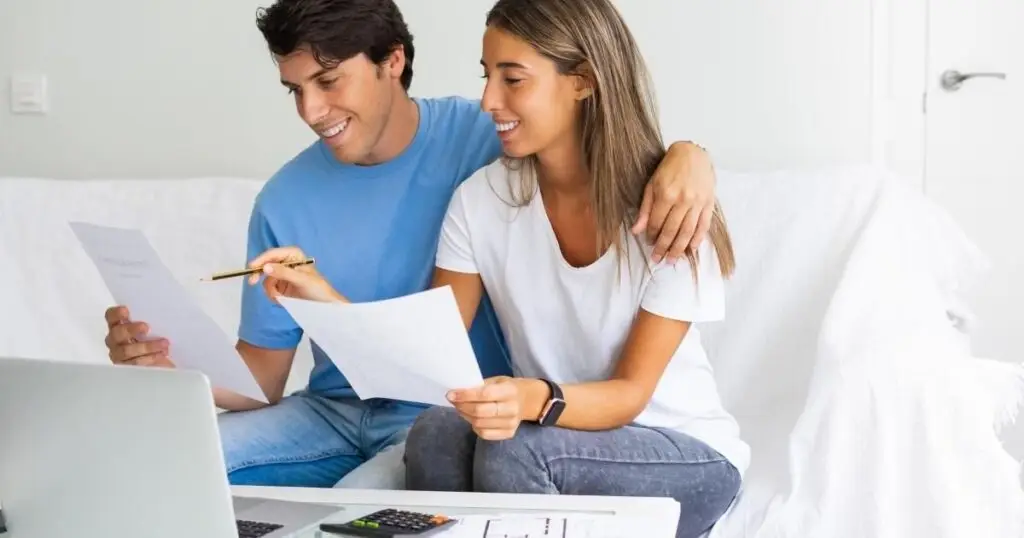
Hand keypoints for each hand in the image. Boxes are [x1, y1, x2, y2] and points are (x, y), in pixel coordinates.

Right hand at [103, 306, 173, 367]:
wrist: (167, 365)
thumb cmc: (159, 343)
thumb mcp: (157, 329)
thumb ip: (152, 321)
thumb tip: (160, 311)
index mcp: (120, 327)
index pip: (111, 317)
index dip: (116, 313)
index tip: (126, 311)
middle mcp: (116, 341)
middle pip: (116, 333)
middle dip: (131, 329)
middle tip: (146, 327)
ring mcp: (119, 356)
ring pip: (125, 350)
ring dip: (146, 346)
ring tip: (164, 344)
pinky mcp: (127, 370)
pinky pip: (135, 363)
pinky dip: (150, 358)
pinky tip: (161, 354)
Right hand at [247, 247, 345, 303]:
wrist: (325, 304)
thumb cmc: (318, 288)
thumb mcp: (301, 279)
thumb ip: (283, 273)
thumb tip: (265, 267)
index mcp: (293, 255)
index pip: (272, 254)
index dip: (261, 260)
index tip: (252, 267)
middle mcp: (286, 263)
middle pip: (265, 265)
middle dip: (260, 275)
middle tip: (252, 282)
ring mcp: (283, 275)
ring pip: (266, 279)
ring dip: (270, 289)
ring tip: (280, 297)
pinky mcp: (282, 287)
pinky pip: (270, 289)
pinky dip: (273, 295)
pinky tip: (281, 299)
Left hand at [447, 376, 526, 440]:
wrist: (526, 400)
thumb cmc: (506, 388)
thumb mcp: (496, 381)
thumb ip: (479, 386)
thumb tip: (457, 393)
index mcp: (510, 391)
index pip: (485, 394)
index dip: (466, 395)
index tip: (451, 394)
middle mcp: (512, 408)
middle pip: (480, 412)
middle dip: (462, 406)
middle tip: (453, 401)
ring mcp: (511, 423)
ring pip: (480, 424)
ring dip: (465, 416)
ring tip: (461, 409)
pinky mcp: (509, 433)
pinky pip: (485, 434)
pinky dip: (474, 427)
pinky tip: (472, 419)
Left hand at [632, 141, 716, 262]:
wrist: (693, 154)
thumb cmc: (669, 168)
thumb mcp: (651, 185)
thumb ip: (645, 209)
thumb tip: (637, 230)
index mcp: (666, 195)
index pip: (657, 223)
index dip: (652, 236)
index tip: (649, 243)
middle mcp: (683, 200)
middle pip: (672, 231)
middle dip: (663, 248)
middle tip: (657, 259)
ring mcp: (697, 202)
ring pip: (688, 232)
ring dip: (679, 249)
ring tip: (672, 260)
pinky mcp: (709, 203)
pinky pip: (703, 225)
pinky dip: (698, 239)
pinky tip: (691, 249)